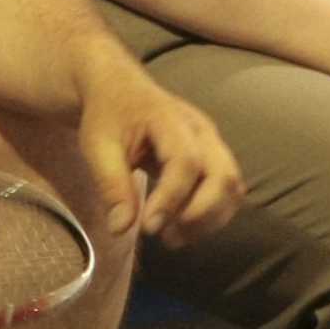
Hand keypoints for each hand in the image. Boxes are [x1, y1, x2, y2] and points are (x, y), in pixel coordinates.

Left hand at [78, 60, 244, 246]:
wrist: (120, 91)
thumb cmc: (109, 116)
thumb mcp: (97, 146)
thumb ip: (110, 185)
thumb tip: (120, 229)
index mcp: (170, 119)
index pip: (185, 162)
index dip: (171, 199)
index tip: (148, 228)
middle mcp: (200, 130)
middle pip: (223, 177)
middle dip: (199, 215)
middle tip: (164, 236)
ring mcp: (212, 144)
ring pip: (232, 188)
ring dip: (209, 220)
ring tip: (170, 237)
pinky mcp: (213, 158)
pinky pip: (228, 192)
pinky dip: (211, 216)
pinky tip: (180, 226)